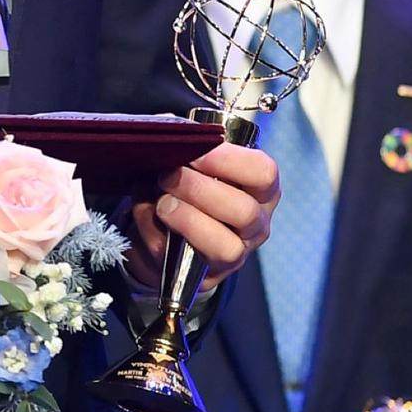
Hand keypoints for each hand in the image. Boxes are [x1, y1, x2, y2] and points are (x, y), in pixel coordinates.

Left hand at [127, 141, 278, 288]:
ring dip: (187, 220)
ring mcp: (235, 255)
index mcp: (260, 189)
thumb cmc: (189, 186)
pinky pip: (184, 261)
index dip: (230, 160)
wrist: (166, 229)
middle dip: (200, 191)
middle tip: (168, 176)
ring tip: (161, 204)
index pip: (264, 173)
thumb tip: (173, 134)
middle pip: (244, 211)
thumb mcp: (192, 162)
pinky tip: (147, 216)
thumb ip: (189, 147)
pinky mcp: (206, 278)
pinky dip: (157, 236)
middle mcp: (256, 225)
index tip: (197, 152)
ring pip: (225, 247)